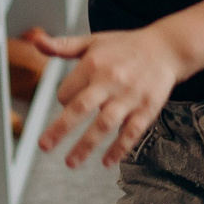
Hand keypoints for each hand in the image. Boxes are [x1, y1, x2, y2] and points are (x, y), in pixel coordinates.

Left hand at [25, 25, 184, 167]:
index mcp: (94, 64)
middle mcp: (111, 80)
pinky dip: (119, 148)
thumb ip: (64, 46)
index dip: (62, 100)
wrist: (166, 48)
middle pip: (82, 108)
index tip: (67, 104)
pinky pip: (132, 131)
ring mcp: (130, 96)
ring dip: (87, 145)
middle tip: (44, 146)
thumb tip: (37, 42)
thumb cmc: (125, 47)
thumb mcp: (93, 41)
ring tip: (71, 162)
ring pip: (105, 124)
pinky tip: (107, 162)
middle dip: (61, 128)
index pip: (67, 90)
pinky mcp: (147, 108)